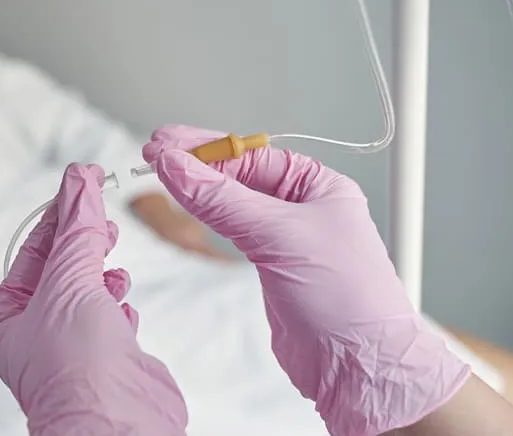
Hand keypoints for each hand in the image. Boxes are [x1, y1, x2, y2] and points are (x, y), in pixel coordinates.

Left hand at [0, 163, 186, 434]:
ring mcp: (76, 351)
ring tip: (115, 267)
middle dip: (83, 243)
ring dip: (104, 275)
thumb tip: (80, 178)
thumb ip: (78, 229)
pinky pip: (112, 323)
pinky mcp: (111, 362)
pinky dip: (120, 309)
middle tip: (104, 218)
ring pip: (89, 297)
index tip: (83, 184)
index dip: (59, 217)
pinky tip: (123, 307)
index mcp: (11, 322)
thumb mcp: (69, 281)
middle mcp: (40, 337)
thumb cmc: (77, 366)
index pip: (32, 255)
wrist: (118, 425)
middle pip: (61, 273)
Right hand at [143, 125, 469, 435]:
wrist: (359, 369)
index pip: (252, 154)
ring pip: (232, 200)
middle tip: (153, 152)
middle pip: (240, 173)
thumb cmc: (345, 299)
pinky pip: (232, 230)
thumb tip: (175, 166)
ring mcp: (285, 237)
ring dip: (197, 186)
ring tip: (161, 171)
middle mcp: (303, 207)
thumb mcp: (280, 237)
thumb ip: (222, 200)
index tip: (165, 143)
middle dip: (196, 162)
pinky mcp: (270, 266)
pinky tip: (187, 204)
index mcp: (319, 187)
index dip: (205, 147)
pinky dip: (206, 215)